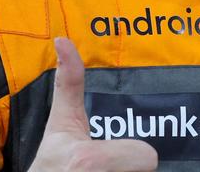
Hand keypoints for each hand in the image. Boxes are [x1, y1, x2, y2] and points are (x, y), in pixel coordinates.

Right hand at [26, 38, 157, 171]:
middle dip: (129, 169)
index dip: (134, 155)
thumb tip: (63, 39)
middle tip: (107, 169)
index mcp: (88, 161)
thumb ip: (69, 83)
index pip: (147, 157)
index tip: (109, 157)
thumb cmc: (52, 162)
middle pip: (146, 167)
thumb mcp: (60, 123)